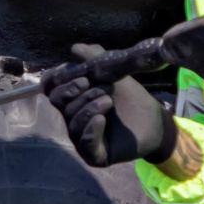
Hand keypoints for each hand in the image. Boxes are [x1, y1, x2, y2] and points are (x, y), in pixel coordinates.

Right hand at [45, 44, 176, 167]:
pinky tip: (101, 118)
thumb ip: (94, 58)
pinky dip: (91, 129)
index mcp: (71, 98)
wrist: (154, 120)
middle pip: (58, 104)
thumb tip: (74, 49)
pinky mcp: (94, 154)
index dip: (58, 81)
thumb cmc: (130, 97)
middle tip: (103, 87)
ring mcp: (81, 137)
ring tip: (108, 100)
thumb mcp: (112, 72)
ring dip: (88, 108)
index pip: (50, 88)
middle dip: (77, 93)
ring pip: (72, 123)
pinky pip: (84, 144)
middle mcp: (71, 118)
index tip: (81, 77)